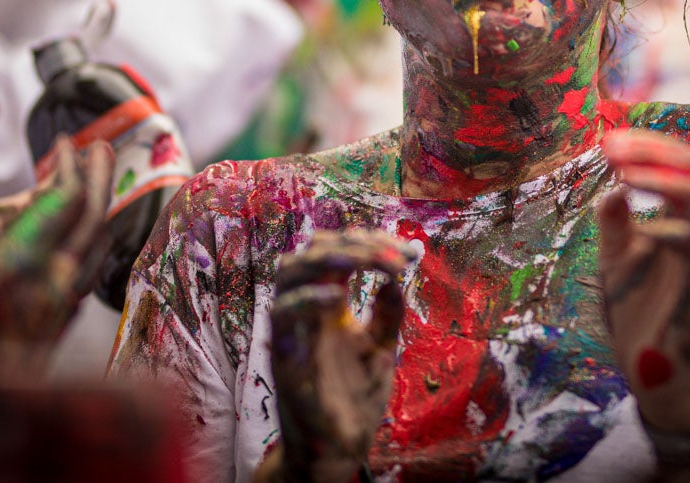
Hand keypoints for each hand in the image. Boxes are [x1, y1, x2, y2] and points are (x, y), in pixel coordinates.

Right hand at [0, 138, 111, 375]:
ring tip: (91, 191)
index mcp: (28, 258)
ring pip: (98, 247)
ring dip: (99, 210)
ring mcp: (62, 306)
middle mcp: (57, 279)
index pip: (68, 198)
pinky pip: (88, 274)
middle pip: (95, 216)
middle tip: (101, 148)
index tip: (63, 142)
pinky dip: (91, 245)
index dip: (70, 164)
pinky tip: (79, 245)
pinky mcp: (58, 327)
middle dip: (100, 177)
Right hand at [257, 230, 414, 482]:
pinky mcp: (283, 354)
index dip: (370, 243)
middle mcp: (306, 308)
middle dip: (353, 242)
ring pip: (289, 270)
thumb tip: (395, 278)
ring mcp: (291, 328)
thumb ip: (387, 313)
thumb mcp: (381, 347)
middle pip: (312, 250)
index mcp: (327, 302)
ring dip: (327, 256)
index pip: (338, 252)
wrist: (341, 447)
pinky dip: (308, 299)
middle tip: (391, 255)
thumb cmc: (356, 397)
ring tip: (363, 258)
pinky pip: (283, 315)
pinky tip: (339, 297)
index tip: (407, 253)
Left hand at [598, 130, 689, 432]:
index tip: (608, 143)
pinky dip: (684, 236)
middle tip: (612, 150)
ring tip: (624, 176)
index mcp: (688, 219)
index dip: (650, 149)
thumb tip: (612, 188)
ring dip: (669, 185)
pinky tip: (654, 231)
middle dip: (657, 156)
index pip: (682, 166)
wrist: (649, 368)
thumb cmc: (637, 308)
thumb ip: (615, 220)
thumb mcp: (617, 257)